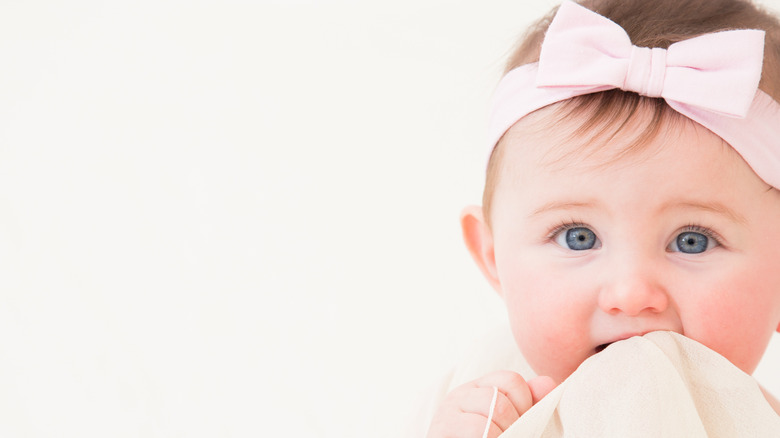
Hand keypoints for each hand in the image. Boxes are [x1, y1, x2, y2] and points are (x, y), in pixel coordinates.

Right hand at [426, 371, 555, 437]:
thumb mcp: (508, 423)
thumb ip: (526, 405)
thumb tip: (548, 383)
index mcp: (478, 389)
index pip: (512, 380)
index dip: (524, 405)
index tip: (520, 425)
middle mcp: (460, 396)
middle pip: (500, 401)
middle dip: (513, 425)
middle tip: (510, 435)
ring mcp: (447, 414)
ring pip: (490, 416)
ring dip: (502, 435)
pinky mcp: (442, 430)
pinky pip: (477, 430)